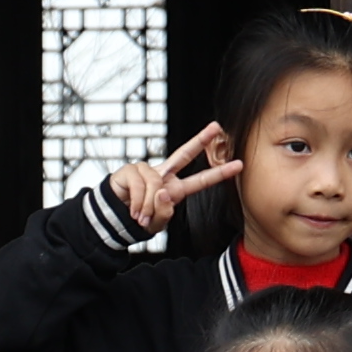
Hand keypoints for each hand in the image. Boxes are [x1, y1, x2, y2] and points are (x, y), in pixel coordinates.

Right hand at [102, 127, 242, 238]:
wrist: (112, 217)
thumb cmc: (137, 219)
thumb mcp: (155, 224)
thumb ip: (163, 214)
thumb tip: (163, 194)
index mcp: (175, 189)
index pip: (200, 180)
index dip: (219, 173)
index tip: (239, 165)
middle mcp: (163, 175)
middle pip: (183, 154)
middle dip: (200, 140)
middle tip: (217, 127)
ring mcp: (146, 170)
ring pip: (156, 185)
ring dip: (147, 206)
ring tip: (139, 216)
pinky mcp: (130, 170)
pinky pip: (140, 186)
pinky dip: (137, 202)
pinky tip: (132, 210)